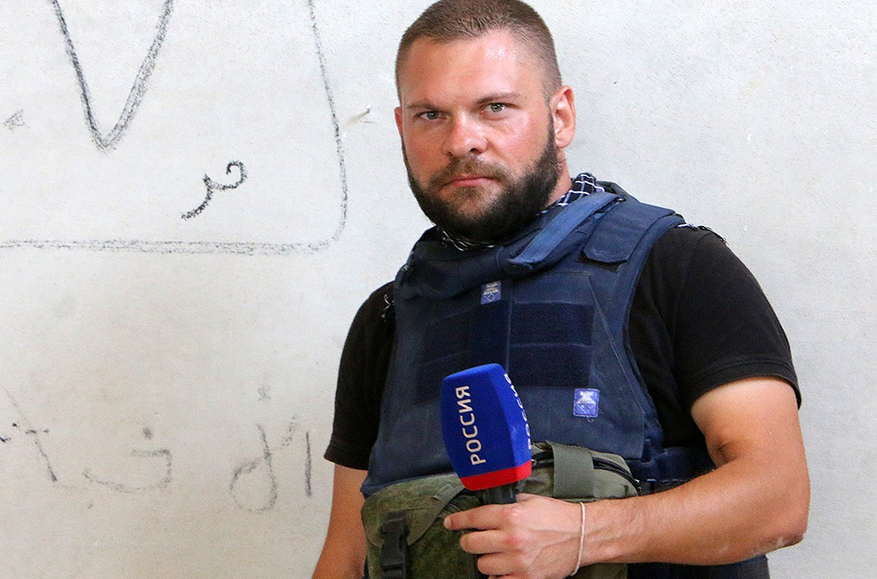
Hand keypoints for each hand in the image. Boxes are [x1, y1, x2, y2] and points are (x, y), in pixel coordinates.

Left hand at [443, 493, 582, 578]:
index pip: (473, 518)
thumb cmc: (558, 517)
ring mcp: (518, 560)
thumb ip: (508, 504)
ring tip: (495, 553)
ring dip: (485, 559)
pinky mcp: (526, 577)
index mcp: (511, 515)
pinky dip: (498, 575)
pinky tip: (504, 567)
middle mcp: (511, 538)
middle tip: (475, 539)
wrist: (582, 536)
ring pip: (482, 564)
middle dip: (469, 541)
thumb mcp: (530, 501)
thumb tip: (489, 507)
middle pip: (471, 544)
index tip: (450, 523)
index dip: (457, 521)